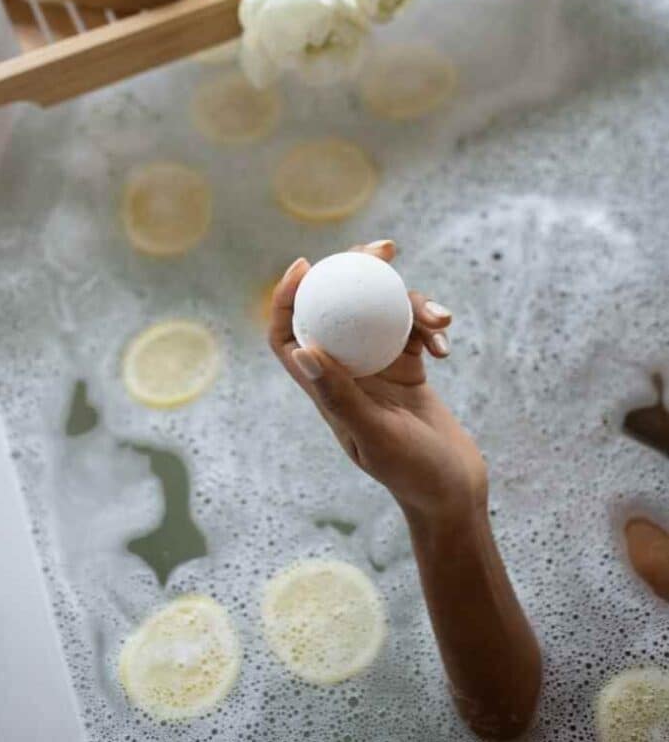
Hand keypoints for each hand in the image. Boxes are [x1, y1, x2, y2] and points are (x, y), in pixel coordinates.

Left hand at [269, 240, 486, 528]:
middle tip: (383, 249)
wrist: (454, 492)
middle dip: (356, 272)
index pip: (288, 337)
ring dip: (412, 304)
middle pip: (337, 310)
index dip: (286, 299)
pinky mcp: (409, 366)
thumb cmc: (412, 473)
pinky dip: (431, 327)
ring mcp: (378, 367)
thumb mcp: (376, 436)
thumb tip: (303, 349)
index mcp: (324, 390)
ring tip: (440, 317)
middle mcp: (347, 373)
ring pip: (382, 313)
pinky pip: (414, 329)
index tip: (307, 265)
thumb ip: (340, 395)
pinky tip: (447, 344)